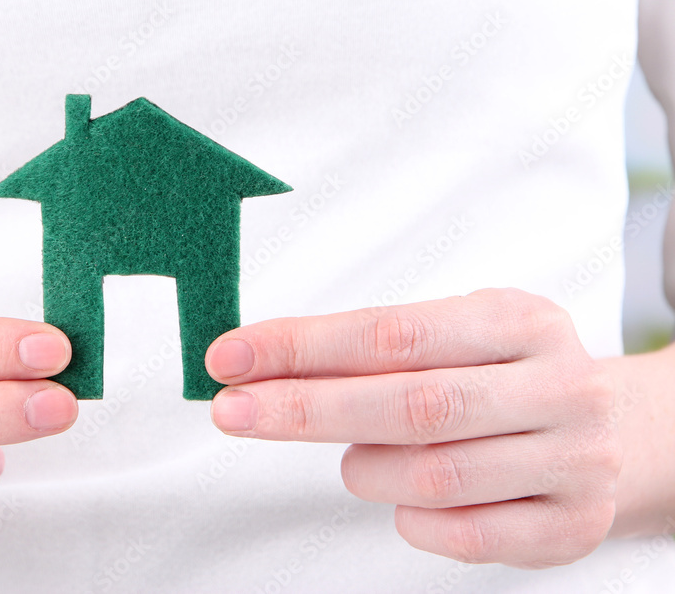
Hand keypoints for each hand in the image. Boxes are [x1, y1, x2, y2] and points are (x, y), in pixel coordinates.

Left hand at [205, 288, 620, 567]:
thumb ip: (376, 351)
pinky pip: (463, 534)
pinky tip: (404, 498)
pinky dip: (411, 519)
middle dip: (305, 409)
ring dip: (366, 468)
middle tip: (234, 411)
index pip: (391, 332)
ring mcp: (573, 460)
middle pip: (409, 403)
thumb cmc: (509, 375)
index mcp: (519, 321)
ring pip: (433, 475)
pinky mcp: (572, 526)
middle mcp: (556, 387)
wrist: (624, 431)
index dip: (302, 347)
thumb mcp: (460, 337)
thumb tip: (263, 365)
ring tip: (353, 459)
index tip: (232, 357)